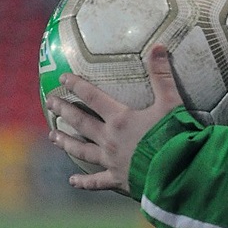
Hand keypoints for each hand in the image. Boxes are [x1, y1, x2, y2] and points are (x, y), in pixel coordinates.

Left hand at [46, 45, 181, 195]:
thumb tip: (158, 45)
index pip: (93, 98)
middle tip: (49, 103)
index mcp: (120, 119)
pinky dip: (83, 182)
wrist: (177, 171)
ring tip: (52, 136)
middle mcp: (109, 139)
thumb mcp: (171, 102)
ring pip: (82, 150)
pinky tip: (72, 181)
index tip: (63, 78)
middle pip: (81, 122)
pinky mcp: (118, 179)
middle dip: (64, 111)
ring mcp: (111, 161)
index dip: (78, 86)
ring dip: (66, 142)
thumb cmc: (174, 135)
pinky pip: (96, 181)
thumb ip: (162, 75)